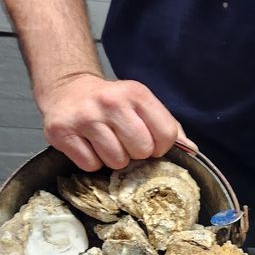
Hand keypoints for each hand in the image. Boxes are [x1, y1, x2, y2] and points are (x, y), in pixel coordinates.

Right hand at [37, 73, 195, 170]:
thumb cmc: (111, 103)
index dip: (160, 147)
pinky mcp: (62, 132)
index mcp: (136, 94)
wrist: (67, 89)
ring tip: (104, 143)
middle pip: (141, 150)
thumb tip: (192, 151)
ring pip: (115, 161)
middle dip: (135, 153)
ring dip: (113, 159)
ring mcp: (85, 117)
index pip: (166, 134)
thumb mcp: (141, 104)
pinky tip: (88, 145)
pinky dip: (91, 161)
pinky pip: (90, 165)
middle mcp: (111, 102)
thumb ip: (167, 126)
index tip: (149, 142)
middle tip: (124, 142)